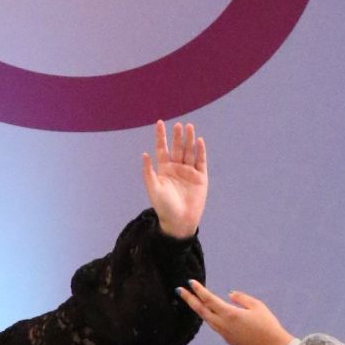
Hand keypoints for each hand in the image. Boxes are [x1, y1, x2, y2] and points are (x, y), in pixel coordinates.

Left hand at [142, 120, 207, 237]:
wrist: (179, 221)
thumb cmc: (164, 206)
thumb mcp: (153, 188)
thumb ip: (148, 172)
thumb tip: (144, 154)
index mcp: (164, 169)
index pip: (162, 148)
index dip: (161, 136)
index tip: (160, 123)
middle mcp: (177, 168)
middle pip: (177, 148)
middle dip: (177, 136)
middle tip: (178, 125)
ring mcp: (189, 172)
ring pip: (189, 152)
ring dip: (189, 140)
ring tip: (189, 127)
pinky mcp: (201, 177)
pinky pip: (201, 161)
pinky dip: (200, 151)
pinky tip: (199, 141)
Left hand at [178, 280, 294, 344]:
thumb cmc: (268, 325)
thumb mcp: (257, 306)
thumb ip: (241, 298)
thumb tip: (229, 294)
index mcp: (230, 314)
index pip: (209, 300)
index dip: (198, 290)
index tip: (190, 282)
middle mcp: (223, 325)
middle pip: (201, 311)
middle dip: (189, 300)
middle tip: (179, 290)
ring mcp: (225, 335)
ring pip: (207, 320)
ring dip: (199, 309)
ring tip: (193, 300)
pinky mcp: (229, 341)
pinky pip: (216, 327)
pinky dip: (210, 318)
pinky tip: (211, 313)